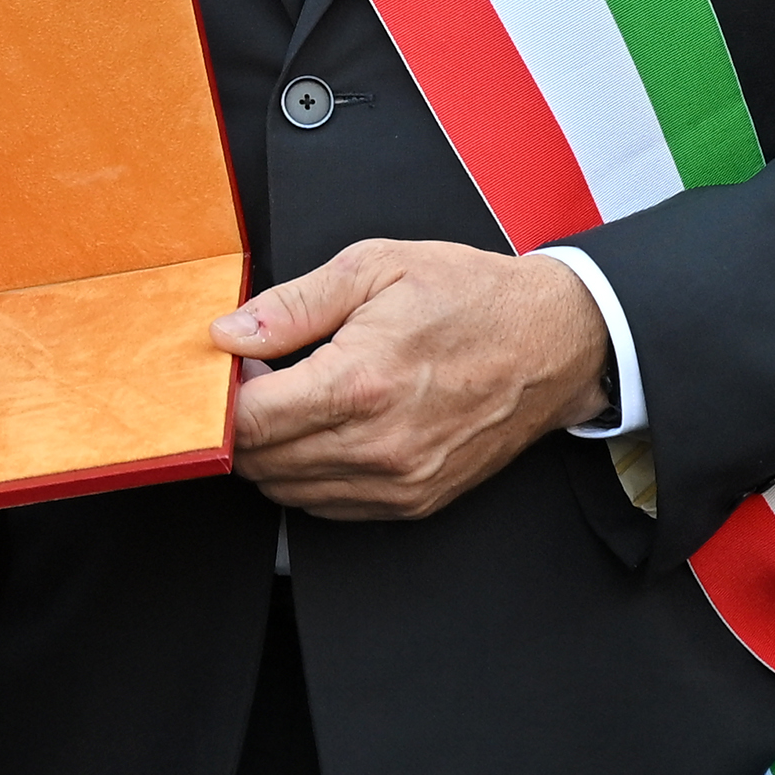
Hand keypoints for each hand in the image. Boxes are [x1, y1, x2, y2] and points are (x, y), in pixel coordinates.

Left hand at [218, 239, 610, 522]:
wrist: (553, 341)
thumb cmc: (469, 297)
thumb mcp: (373, 268)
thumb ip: (291, 306)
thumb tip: (229, 333)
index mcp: (361, 383)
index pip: (251, 421)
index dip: (220, 398)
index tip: (223, 371)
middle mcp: (378, 446)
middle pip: (261, 463)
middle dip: (241, 424)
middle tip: (255, 378)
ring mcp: (400, 482)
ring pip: (289, 491)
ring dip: (272, 452)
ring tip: (290, 399)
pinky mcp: (416, 501)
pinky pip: (330, 506)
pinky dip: (308, 475)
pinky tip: (322, 428)